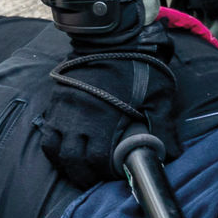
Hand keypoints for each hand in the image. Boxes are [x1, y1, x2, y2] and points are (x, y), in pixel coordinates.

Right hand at [40, 31, 177, 188]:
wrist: (112, 38)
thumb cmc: (138, 67)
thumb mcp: (159, 95)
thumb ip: (163, 126)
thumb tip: (171, 154)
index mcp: (106, 119)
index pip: (98, 159)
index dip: (104, 172)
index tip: (111, 174)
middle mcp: (80, 118)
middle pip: (72, 159)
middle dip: (81, 174)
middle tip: (91, 179)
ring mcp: (64, 109)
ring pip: (54, 149)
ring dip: (64, 164)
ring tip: (74, 169)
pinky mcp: (56, 101)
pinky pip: (46, 132)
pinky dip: (52, 146)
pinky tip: (62, 151)